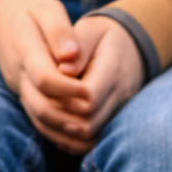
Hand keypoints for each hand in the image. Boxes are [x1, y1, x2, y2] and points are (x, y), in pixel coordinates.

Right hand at [0, 0, 88, 150]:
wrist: (2, 22)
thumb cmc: (32, 13)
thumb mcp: (46, 9)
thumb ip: (59, 31)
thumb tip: (71, 56)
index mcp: (26, 50)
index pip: (44, 77)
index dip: (67, 90)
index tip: (90, 94)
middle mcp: (19, 74)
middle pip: (39, 105)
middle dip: (66, 118)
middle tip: (92, 123)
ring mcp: (20, 89)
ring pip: (38, 118)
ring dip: (63, 132)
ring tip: (90, 138)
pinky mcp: (25, 98)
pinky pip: (38, 122)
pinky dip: (57, 134)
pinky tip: (79, 141)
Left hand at [44, 16, 146, 153]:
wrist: (131, 49)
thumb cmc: (103, 37)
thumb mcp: (90, 30)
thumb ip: (76, 46)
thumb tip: (62, 69)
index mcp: (113, 69)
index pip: (88, 97)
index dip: (64, 98)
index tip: (47, 88)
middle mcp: (121, 95)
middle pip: (88, 123)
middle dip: (60, 118)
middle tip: (41, 105)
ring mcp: (120, 111)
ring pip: (90, 137)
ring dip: (64, 132)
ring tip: (45, 117)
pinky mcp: (115, 121)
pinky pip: (94, 140)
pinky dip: (74, 140)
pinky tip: (59, 128)